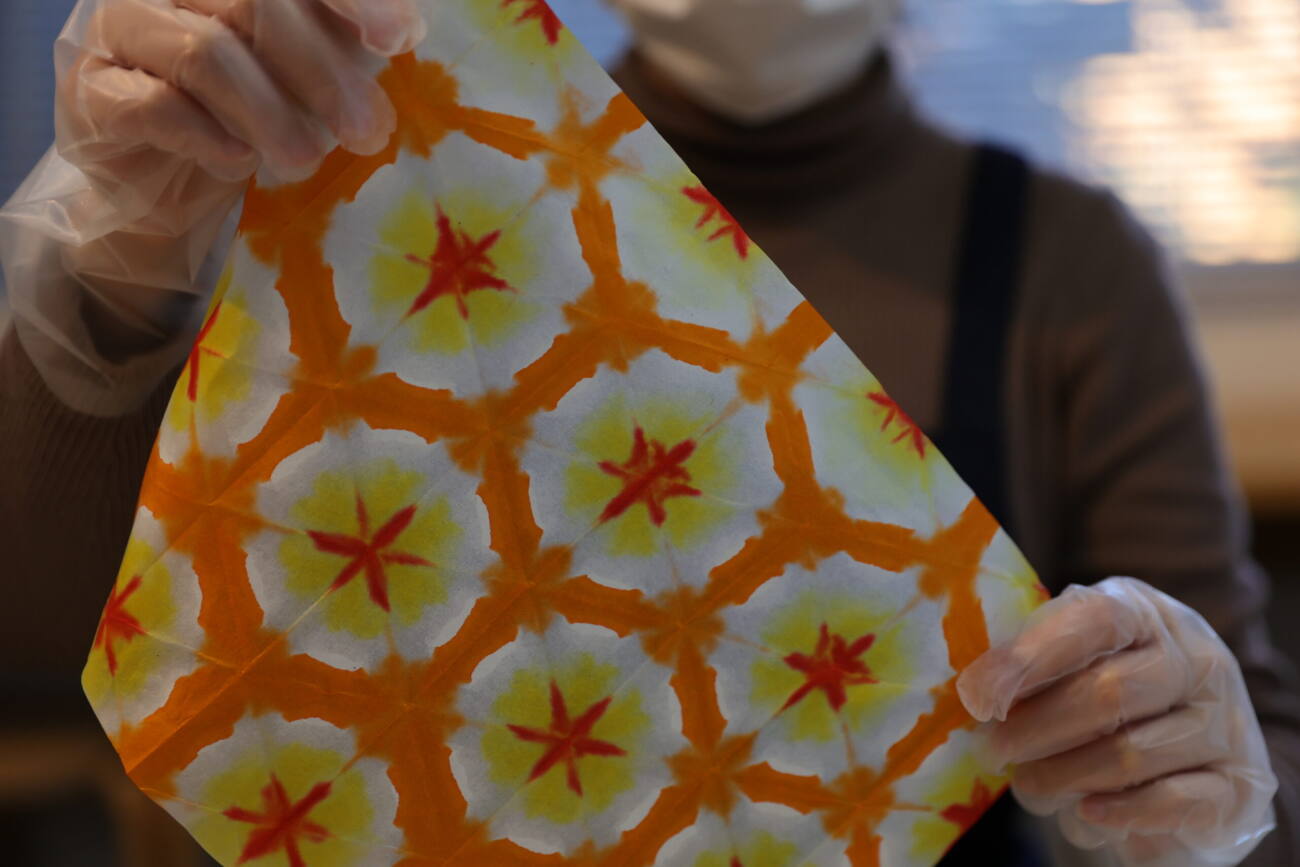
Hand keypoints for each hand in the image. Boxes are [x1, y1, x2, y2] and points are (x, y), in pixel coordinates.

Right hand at [2, 0, 424, 372]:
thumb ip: (342, 42)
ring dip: (270, 114)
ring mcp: (119, 28)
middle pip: (253, 1)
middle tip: (366, 132)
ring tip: (306, 160)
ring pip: (205, 52)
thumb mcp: (305, 74)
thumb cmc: (247, 115)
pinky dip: (208, 138)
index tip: (399, 42)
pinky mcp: (91, 91)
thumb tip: (405, 30)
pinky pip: (153, 105)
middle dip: (323, 73)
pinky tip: (238, 161)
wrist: (166, 187)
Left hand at [958, 577, 1277, 866]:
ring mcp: (1224, 720)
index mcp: (1145, 612)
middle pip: (1107, 693)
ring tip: (1027, 785)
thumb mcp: (1072, 661)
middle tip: (991, 750)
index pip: (1093, 620)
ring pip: (1131, 752)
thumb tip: (975, 689)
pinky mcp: (1237, 783)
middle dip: (1036, 728)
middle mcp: (1196, 658)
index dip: (1028, 656)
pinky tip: (1085, 813)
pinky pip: (1173, 800)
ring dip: (1065, 775)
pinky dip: (1121, 810)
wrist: (1188, 758)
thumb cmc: (1106, 695)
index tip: (977, 695)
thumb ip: (1031, 663)